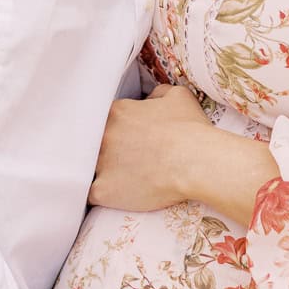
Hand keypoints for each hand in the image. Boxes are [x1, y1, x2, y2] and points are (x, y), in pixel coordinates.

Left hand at [88, 83, 280, 223]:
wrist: (196, 162)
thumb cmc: (190, 129)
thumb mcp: (178, 96)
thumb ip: (157, 94)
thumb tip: (150, 100)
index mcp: (117, 112)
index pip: (105, 120)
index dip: (118, 131)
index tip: (131, 139)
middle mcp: (104, 136)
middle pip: (96, 143)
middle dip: (109, 150)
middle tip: (128, 159)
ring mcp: (101, 164)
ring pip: (92, 168)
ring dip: (105, 172)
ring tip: (124, 178)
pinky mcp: (104, 190)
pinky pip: (92, 193)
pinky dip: (103, 194)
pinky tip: (116, 195)